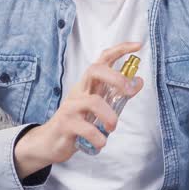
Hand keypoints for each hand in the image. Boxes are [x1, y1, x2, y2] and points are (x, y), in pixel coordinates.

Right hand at [14, 41, 143, 177]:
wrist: (50, 142)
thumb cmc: (77, 122)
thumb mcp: (99, 107)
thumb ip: (117, 95)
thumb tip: (138, 81)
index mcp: (88, 85)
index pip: (102, 60)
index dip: (120, 50)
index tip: (138, 46)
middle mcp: (79, 91)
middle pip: (94, 70)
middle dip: (116, 78)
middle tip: (128, 92)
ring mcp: (71, 107)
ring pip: (93, 102)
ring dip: (110, 117)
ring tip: (112, 128)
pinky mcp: (66, 124)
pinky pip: (86, 129)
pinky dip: (98, 138)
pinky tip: (100, 143)